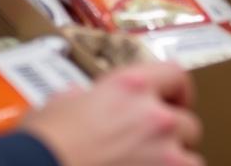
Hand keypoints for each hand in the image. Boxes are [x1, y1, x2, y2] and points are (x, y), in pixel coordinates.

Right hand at [22, 63, 202, 165]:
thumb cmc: (39, 144)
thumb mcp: (60, 103)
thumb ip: (82, 98)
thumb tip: (79, 100)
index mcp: (131, 86)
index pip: (176, 74)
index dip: (177, 90)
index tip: (173, 102)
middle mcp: (153, 117)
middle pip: (188, 122)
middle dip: (174, 136)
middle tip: (154, 147)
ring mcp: (160, 155)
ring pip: (191, 159)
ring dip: (175, 164)